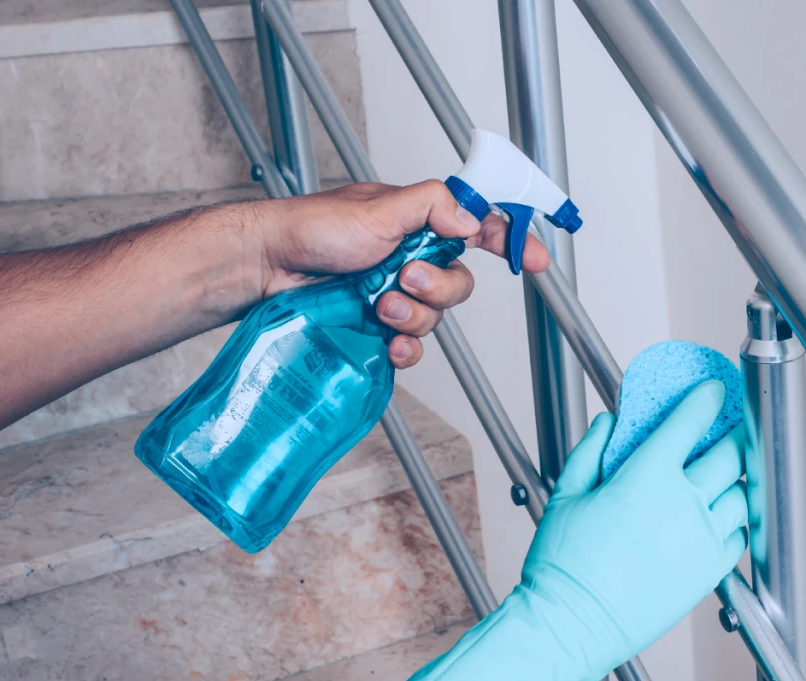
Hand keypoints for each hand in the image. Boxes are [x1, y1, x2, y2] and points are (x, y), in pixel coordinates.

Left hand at [251, 180, 550, 367]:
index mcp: (419, 223)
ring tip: (380, 306)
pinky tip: (388, 343)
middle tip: (404, 277)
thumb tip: (470, 218)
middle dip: (438, 288)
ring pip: (435, 318)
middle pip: (460, 284)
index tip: (537, 259)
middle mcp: (412, 259)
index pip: (478, 228)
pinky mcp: (377, 326)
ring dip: (413, 315)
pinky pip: (411, 347)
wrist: (268, 268)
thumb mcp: (377, 207)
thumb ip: (431, 206)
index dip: (511, 242)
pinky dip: (404, 348)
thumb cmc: (313, 229)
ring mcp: (395, 295)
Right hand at [399, 380, 747, 680]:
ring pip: (742, 494)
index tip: (712, 391)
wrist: (572, 625)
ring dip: (739, 478)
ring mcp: (702, 539)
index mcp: (647, 476)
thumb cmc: (563, 564)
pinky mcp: (709, 573)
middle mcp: (684, 503)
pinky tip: (721, 517)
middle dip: (733, 433)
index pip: (691, 421)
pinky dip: (735, 521)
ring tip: (729, 473)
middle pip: (730, 454)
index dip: (707, 399)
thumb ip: (590, 452)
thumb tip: (607, 422)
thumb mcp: (566, 495)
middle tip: (729, 428)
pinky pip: (739, 537)